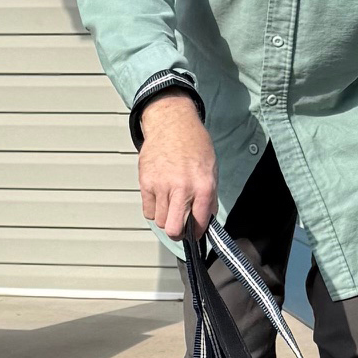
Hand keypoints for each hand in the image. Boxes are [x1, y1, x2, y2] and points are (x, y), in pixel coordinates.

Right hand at [138, 94, 218, 240]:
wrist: (172, 123)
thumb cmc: (193, 144)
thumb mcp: (211, 169)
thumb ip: (208, 197)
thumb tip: (205, 220)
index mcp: (202, 186)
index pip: (199, 223)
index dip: (198, 232)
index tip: (195, 233)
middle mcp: (182, 188)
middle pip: (174, 229)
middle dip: (178, 234)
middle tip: (180, 229)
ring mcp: (161, 186)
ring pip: (159, 221)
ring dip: (165, 218)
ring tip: (170, 206)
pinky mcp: (145, 182)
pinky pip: (148, 210)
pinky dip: (153, 209)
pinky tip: (160, 198)